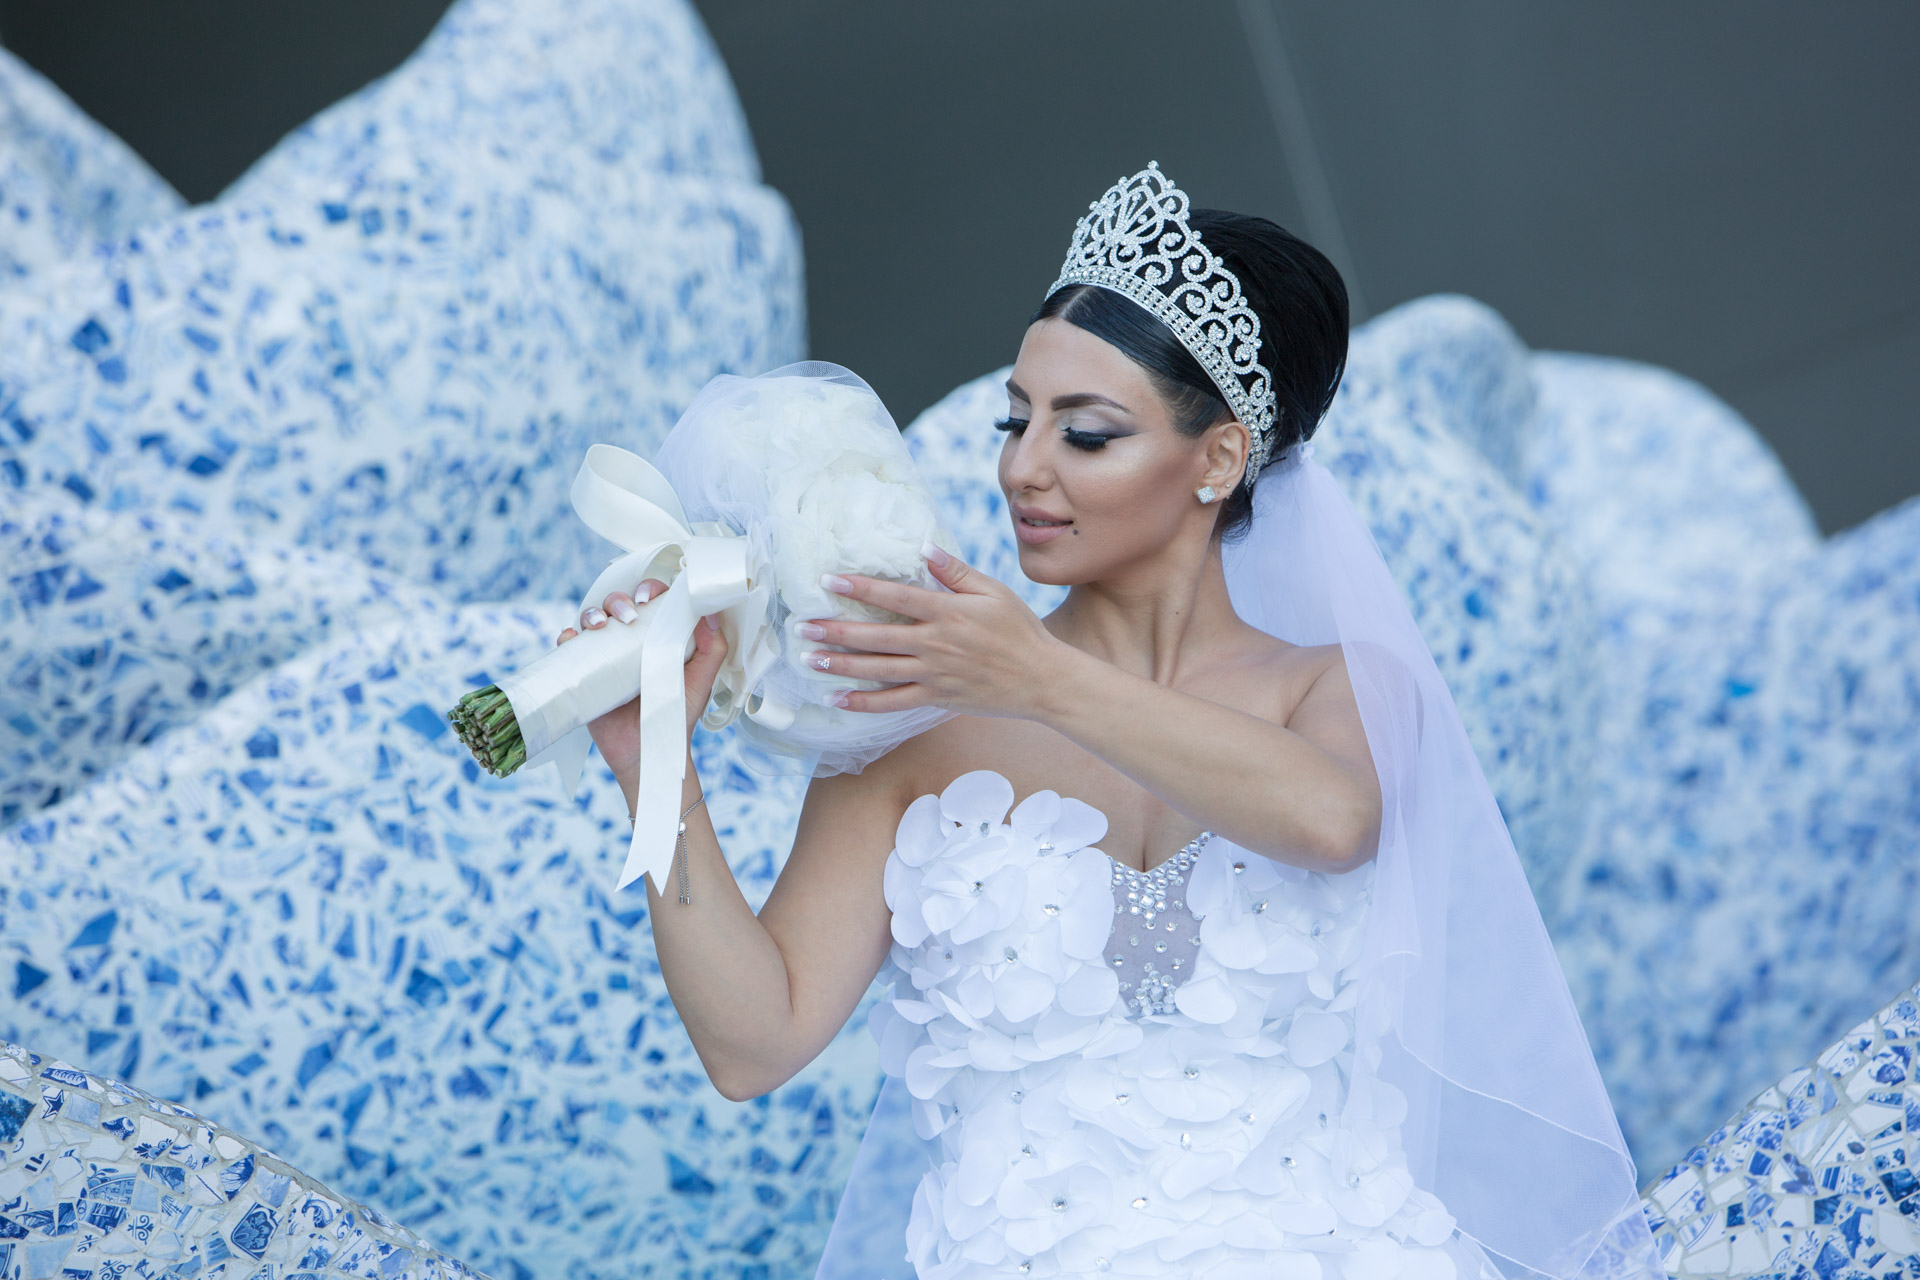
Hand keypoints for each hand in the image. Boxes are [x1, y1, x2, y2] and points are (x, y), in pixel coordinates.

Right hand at [555, 578, 729, 783]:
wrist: (650, 753)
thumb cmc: (677, 715)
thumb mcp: (701, 680)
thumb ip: (713, 648)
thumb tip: (711, 610)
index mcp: (658, 636)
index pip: (652, 601)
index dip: (649, 589)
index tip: (649, 597)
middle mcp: (630, 641)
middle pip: (617, 604)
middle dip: (618, 600)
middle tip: (628, 615)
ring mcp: (606, 656)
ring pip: (591, 620)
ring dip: (592, 614)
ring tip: (601, 626)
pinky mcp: (586, 674)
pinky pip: (569, 648)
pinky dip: (567, 637)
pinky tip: (572, 639)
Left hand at [799, 544, 1061, 717]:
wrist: (1043, 680)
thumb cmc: (1020, 631)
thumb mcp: (994, 592)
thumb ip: (956, 572)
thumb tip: (923, 549)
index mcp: (948, 612)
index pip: (895, 597)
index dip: (860, 589)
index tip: (828, 581)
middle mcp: (936, 644)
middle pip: (876, 637)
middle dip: (836, 631)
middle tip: (802, 626)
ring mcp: (935, 674)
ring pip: (878, 670)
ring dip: (840, 665)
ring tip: (809, 659)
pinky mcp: (937, 698)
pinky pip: (893, 702)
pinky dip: (864, 702)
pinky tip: (838, 698)